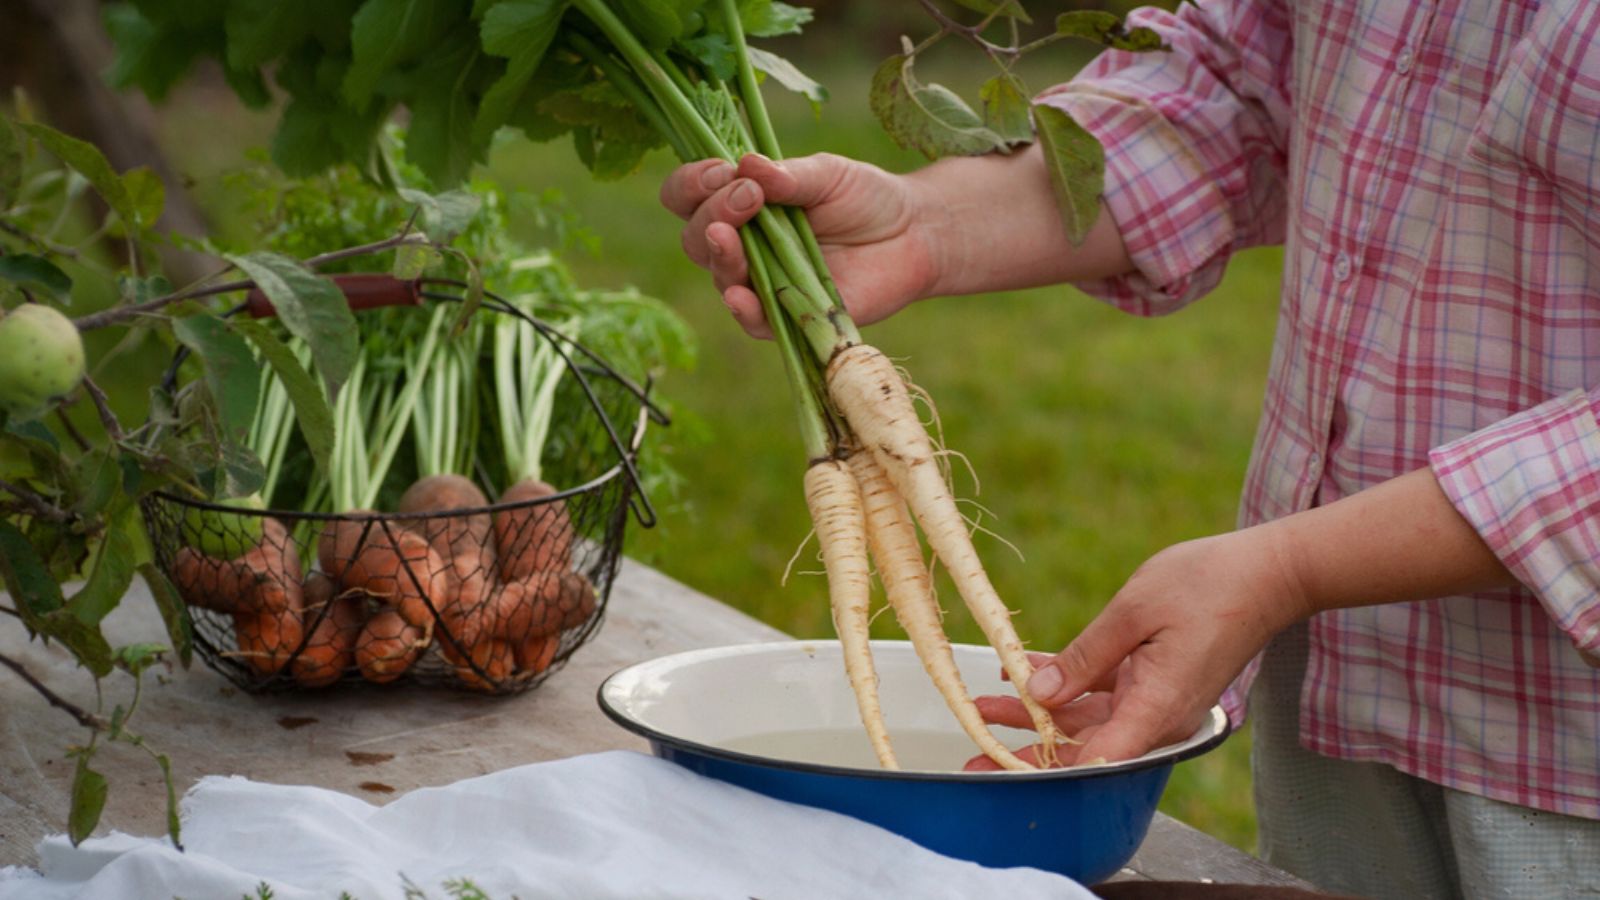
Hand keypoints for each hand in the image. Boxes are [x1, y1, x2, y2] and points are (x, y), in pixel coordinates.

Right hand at [660, 153, 938, 337]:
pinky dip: (743, 308)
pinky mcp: (788, 315)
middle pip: (696, 237)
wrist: (914, 234)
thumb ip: (789, 176)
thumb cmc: (865, 198)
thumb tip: (746, 165)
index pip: (688, 197)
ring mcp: (763, 282)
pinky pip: (754, 320)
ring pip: (720, 276)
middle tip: (747, 196)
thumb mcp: (828, 174)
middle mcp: (743, 245)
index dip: (692, 185)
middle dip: (711, 214)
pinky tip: (740, 294)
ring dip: (720, 254)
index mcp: (741, 204)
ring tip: (731, 235)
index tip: (721, 170)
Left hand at [966, 524, 1309, 769]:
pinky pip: (1104, 696)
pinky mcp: (1157, 684)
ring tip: (984, 707)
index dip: (1043, 770)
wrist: (1271, 573)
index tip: (999, 772)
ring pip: (1088, 722)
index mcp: (1156, 708)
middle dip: (1026, 749)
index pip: (1093, 760)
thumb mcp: (1134, 611)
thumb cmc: (1210, 584)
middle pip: (1083, 748)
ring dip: (1038, 715)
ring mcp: (1158, 703)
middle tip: (974, 757)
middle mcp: (1158, 717)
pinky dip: (1068, 687)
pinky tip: (1027, 675)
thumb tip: (1040, 695)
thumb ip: (1085, 657)